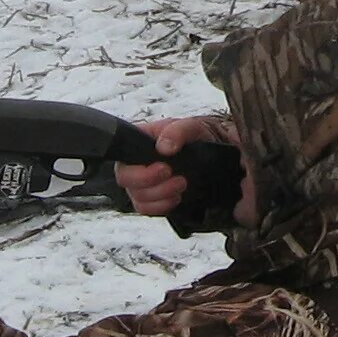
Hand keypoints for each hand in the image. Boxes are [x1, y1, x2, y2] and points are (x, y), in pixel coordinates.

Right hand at [114, 116, 246, 220]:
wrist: (215, 156)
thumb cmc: (200, 137)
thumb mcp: (193, 127)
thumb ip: (178, 131)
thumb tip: (163, 147)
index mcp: (141, 139)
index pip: (121, 154)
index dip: (136, 167)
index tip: (164, 167)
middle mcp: (137, 162)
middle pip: (125, 180)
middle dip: (151, 183)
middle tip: (178, 178)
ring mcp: (143, 182)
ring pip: (136, 197)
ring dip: (160, 196)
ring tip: (182, 186)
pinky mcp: (153, 197)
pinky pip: (146, 209)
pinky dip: (161, 206)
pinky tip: (177, 198)